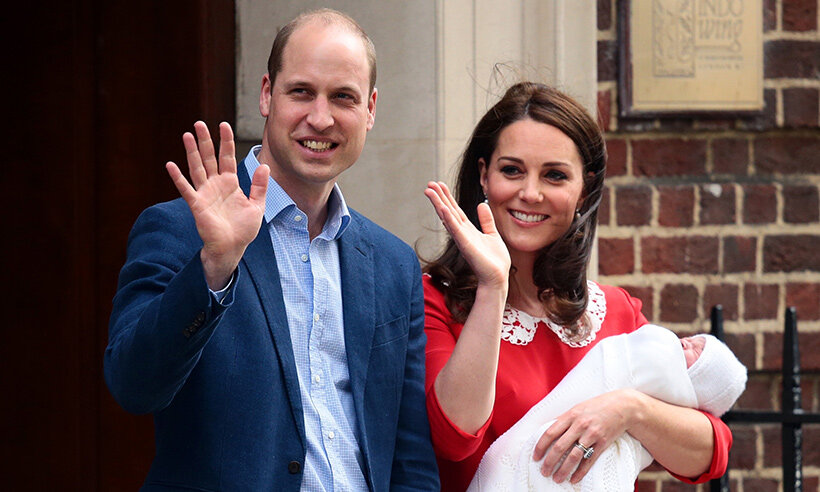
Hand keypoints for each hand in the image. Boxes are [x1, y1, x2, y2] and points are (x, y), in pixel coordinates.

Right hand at [166, 121, 269, 289]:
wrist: (233, 247)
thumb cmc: (243, 228)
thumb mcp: (257, 205)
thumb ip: (260, 186)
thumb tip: (264, 166)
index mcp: (230, 183)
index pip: (227, 157)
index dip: (226, 141)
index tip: (223, 125)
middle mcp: (216, 184)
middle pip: (209, 158)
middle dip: (205, 141)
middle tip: (199, 123)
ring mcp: (205, 193)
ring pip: (197, 168)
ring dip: (191, 152)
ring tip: (186, 135)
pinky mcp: (197, 204)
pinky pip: (186, 189)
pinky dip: (178, 178)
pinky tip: (170, 165)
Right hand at [424, 181, 509, 288]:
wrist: (497, 277)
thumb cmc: (495, 260)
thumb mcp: (492, 234)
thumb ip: (486, 220)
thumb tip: (482, 204)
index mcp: (468, 230)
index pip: (455, 210)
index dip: (447, 197)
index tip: (440, 185)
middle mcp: (462, 233)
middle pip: (448, 211)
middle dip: (439, 197)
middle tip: (429, 183)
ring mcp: (462, 238)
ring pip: (448, 217)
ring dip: (438, 203)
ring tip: (429, 190)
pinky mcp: (465, 245)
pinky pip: (455, 229)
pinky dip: (448, 218)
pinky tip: (442, 208)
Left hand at [532, 389, 636, 483]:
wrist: (623, 406)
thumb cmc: (597, 406)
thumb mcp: (578, 408)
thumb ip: (564, 420)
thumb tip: (549, 432)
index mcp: (571, 415)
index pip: (550, 433)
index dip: (541, 446)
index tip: (535, 457)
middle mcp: (580, 425)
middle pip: (560, 447)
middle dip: (550, 462)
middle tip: (544, 472)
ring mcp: (592, 434)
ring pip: (574, 456)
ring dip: (563, 470)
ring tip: (556, 478)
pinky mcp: (603, 443)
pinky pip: (590, 460)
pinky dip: (581, 471)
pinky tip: (574, 479)